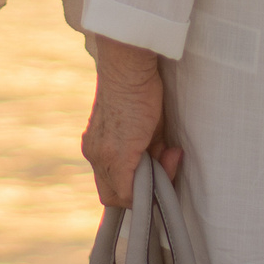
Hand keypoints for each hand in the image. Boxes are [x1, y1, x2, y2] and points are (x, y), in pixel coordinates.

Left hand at [81, 34, 180, 206]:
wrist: (128, 68)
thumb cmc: (138, 89)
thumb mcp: (143, 127)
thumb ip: (148, 151)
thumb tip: (162, 167)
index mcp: (96, 147)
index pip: (110, 185)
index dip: (135, 185)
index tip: (158, 165)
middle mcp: (94, 155)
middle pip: (113, 196)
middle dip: (141, 189)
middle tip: (166, 160)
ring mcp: (101, 157)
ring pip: (121, 195)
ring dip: (150, 183)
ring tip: (170, 154)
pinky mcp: (116, 157)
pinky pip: (129, 191)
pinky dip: (152, 184)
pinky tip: (169, 158)